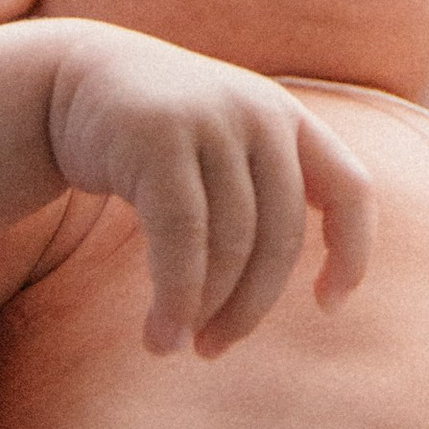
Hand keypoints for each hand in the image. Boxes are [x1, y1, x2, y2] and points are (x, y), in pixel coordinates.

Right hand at [43, 25, 376, 355]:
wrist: (76, 79)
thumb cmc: (161, 139)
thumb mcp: (225, 151)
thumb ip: (263, 197)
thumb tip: (302, 294)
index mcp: (287, 120)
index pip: (350, 189)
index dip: (351, 252)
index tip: (327, 308)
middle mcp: (260, 113)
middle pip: (281, 237)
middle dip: (251, 307)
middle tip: (214, 348)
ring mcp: (212, 119)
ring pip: (231, 243)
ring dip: (204, 310)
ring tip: (173, 346)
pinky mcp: (159, 135)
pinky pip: (182, 236)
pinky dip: (176, 296)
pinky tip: (160, 332)